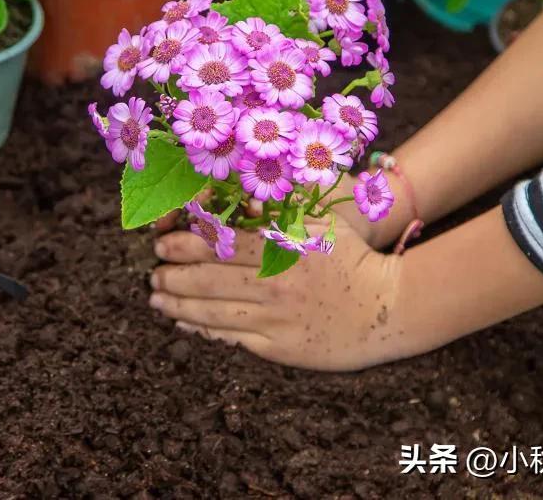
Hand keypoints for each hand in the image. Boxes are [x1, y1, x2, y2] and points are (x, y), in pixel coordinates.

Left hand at [149, 217, 406, 371]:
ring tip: (157, 296)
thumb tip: (234, 196)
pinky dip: (202, 328)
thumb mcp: (318, 222)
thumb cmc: (352, 256)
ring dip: (177, 304)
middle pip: (208, 278)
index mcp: (281, 248)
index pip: (220, 242)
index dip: (184, 242)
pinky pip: (231, 337)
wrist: (389, 306)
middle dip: (173, 274)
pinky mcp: (279, 347)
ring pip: (212, 311)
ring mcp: (275, 319)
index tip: (162, 241)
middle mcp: (273, 284)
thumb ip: (277, 209)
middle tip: (153, 269)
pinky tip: (185, 321)